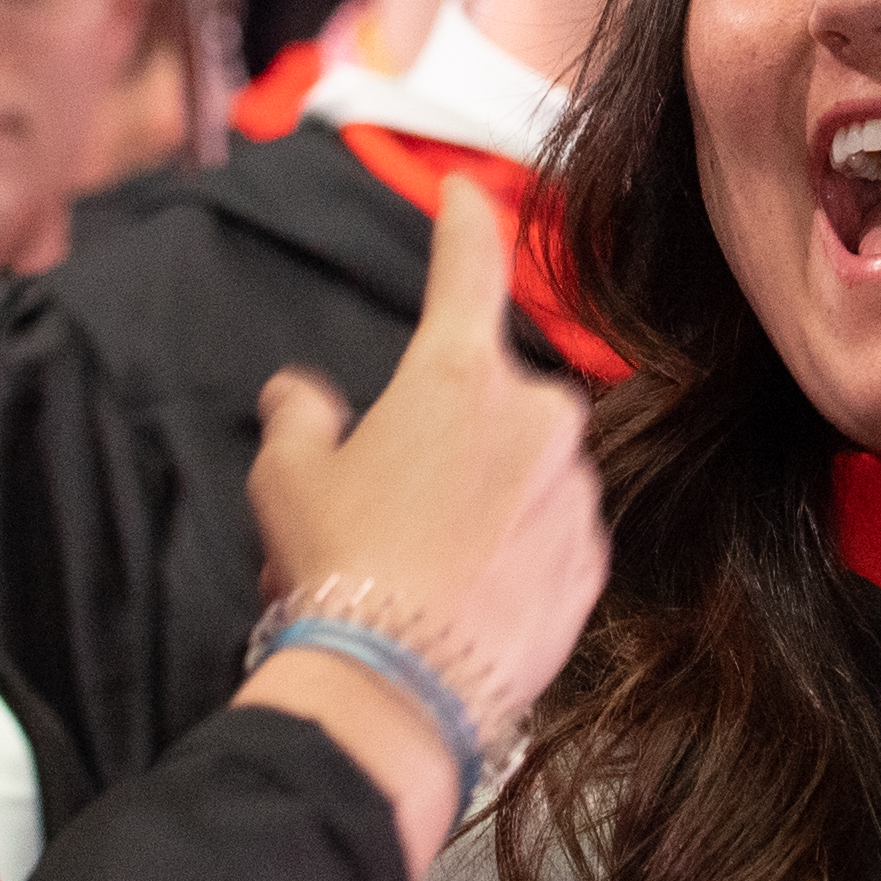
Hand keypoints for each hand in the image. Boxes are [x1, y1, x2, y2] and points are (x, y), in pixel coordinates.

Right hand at [248, 179, 606, 843]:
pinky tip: (463, 593)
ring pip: (526, 470)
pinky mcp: (592, 561)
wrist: (401, 687)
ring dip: (484, 494)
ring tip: (417, 560)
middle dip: (450, 432)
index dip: (463, 223)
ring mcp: (575, 491)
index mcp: (460, 373)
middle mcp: (537, 415)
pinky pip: (550, 533)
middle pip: (492, 397)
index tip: (465, 193)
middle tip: (387, 495)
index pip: (467, 268)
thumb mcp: (288, 475)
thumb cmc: (339, 563)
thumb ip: (300, 413)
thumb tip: (301, 394)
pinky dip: (514, 549)